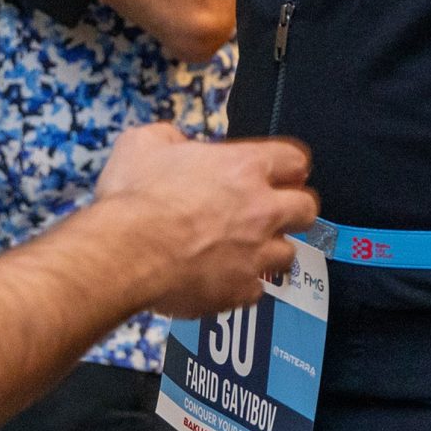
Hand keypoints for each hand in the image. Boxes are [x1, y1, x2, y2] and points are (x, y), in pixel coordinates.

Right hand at [94, 124, 313, 317]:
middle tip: (272, 211)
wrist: (124, 254)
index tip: (282, 173)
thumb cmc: (134, 198)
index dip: (289, 166)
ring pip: (288, 253)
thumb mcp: (142, 143)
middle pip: (306, 208)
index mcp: (243, 167)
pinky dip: (242, 284)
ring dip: (270, 249)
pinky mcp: (239, 291)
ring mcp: (254, 254)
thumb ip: (168, 138)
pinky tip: (222, 277)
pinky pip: (256, 289)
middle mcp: (260, 210)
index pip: (294, 160)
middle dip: (293, 209)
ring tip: (247, 249)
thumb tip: (175, 143)